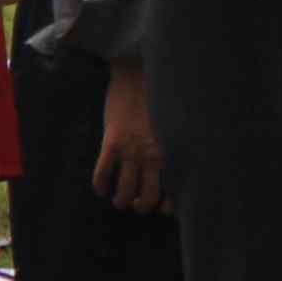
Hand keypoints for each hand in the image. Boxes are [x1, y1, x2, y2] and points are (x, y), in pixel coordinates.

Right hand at [92, 55, 166, 213]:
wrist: (138, 72)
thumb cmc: (161, 96)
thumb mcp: (176, 123)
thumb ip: (177, 144)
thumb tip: (181, 164)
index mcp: (173, 150)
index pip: (174, 189)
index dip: (168, 206)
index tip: (163, 207)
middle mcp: (153, 155)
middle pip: (147, 198)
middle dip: (141, 206)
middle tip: (136, 202)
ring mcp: (131, 150)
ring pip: (123, 192)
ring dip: (120, 200)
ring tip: (119, 199)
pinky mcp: (111, 142)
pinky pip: (102, 173)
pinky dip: (100, 185)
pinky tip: (101, 187)